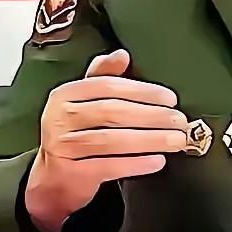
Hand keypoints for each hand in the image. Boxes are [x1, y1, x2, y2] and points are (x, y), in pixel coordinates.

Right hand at [24, 50, 188, 231]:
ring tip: (176, 140)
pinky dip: (136, 163)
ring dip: (151, 139)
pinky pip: (109, 166)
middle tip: (180, 121)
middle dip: (153, 116)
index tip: (171, 98)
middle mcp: (60, 117)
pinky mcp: (70, 173)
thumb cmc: (77, 132)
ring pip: (113, 140)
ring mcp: (62, 146)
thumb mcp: (85, 101)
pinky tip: (157, 160)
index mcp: (66, 93)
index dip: (143, 91)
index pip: (109, 86)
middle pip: (113, 112)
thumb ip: (104, 76)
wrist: (51, 178)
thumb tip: (122, 54)